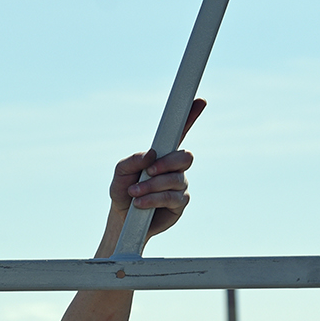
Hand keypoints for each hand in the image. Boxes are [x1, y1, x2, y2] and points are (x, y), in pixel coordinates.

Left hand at [106, 98, 203, 243]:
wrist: (122, 220)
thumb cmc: (123, 192)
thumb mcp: (120, 174)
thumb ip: (132, 161)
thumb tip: (150, 154)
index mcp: (162, 155)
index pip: (179, 133)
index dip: (190, 117)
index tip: (199, 101)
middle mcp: (175, 168)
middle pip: (185, 157)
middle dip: (167, 163)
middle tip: (149, 171)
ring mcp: (180, 185)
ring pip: (175, 179)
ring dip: (152, 185)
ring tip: (134, 192)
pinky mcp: (180, 203)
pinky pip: (173, 197)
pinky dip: (153, 198)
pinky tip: (140, 203)